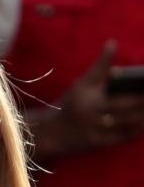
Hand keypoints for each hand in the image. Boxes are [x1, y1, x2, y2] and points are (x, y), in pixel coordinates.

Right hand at [29, 42, 143, 160]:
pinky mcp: (98, 143)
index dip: (133, 86)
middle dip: (143, 101)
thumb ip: (100, 66)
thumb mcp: (81, 84)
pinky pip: (123, 137)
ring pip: (127, 122)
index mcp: (88, 94)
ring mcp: (95, 129)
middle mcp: (91, 112)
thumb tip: (112, 43)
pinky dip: (137, 130)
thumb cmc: (70, 103)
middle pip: (125, 106)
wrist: (51, 132)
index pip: (115, 86)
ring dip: (143, 116)